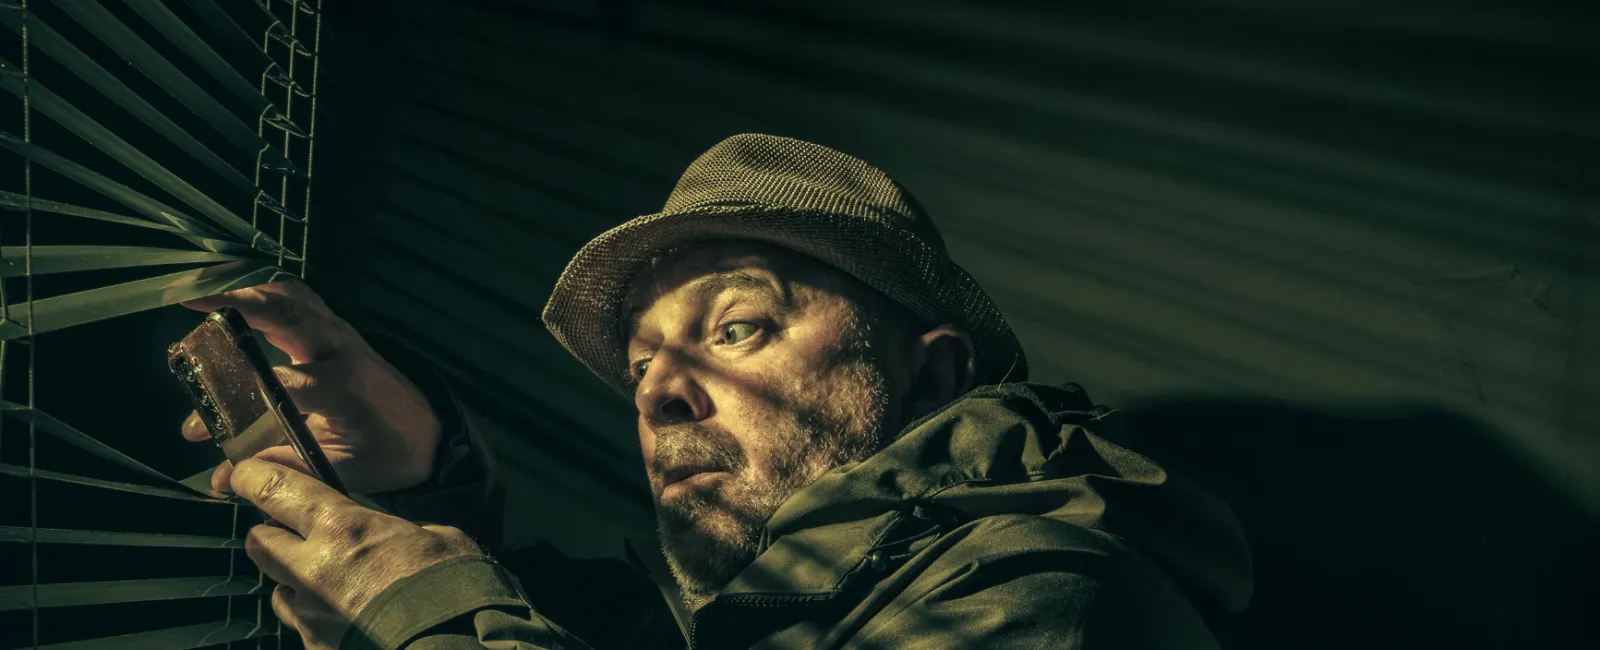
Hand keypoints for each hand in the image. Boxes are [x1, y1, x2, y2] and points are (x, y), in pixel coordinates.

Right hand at [178, 279, 441, 493]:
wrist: (429, 433)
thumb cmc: (387, 452)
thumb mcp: (339, 468)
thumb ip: (282, 468)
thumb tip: (223, 479)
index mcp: (344, 386)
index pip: (281, 382)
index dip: (236, 402)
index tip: (199, 427)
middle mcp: (341, 350)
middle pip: (287, 314)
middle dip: (238, 306)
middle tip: (191, 310)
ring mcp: (341, 335)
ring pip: (292, 297)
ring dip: (248, 294)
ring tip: (203, 302)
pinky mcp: (338, 331)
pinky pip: (300, 300)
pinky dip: (266, 296)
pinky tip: (235, 304)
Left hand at [234, 458, 480, 647]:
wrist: (451, 640)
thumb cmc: (451, 584)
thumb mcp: (434, 536)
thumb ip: (396, 530)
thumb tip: (397, 535)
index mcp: (342, 527)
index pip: (273, 490)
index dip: (252, 478)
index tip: (248, 475)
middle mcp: (311, 568)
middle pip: (258, 541)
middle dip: (271, 533)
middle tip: (294, 533)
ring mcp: (309, 613)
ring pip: (275, 588)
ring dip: (292, 579)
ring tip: (324, 582)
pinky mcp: (313, 645)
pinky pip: (300, 625)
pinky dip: (313, 617)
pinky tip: (341, 616)